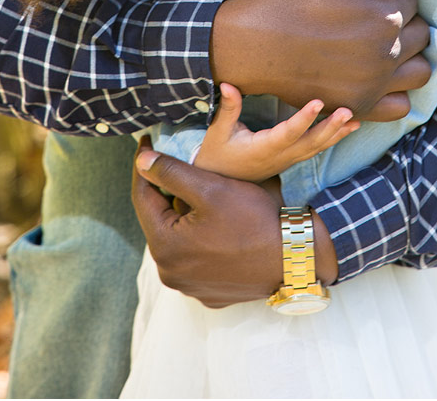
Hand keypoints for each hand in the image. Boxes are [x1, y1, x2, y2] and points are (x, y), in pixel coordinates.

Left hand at [132, 137, 337, 306]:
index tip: (146, 143)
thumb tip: (142, 161)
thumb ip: (171, 173)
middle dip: (165, 192)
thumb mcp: (210, 188)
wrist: (294, 256)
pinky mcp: (209, 292)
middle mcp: (170, 274)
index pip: (142, 197)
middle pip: (159, 221)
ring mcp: (190, 287)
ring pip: (177, 241)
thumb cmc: (253, 219)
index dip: (144, 166)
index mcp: (165, 247)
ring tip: (199, 193)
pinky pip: (195, 260)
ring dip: (183, 216)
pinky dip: (199, 240)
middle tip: (175, 164)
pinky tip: (216, 225)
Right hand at [195, 83, 358, 180]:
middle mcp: (279, 157)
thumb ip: (228, 108)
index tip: (318, 102)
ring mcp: (287, 160)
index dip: (303, 119)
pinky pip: (314, 149)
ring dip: (336, 134)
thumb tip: (227, 84)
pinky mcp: (290, 159)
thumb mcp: (218, 132)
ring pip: (316, 148)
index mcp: (262, 149)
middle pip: (309, 143)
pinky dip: (331, 140)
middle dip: (330, 128)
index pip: (287, 133)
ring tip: (356, 121)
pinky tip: (345, 129)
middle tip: (348, 112)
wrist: (219, 181)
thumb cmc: (218, 154)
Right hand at [210, 0, 431, 119]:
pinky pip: (401, 106)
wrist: (256, 43)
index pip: (412, 1)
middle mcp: (387, 54)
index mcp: (385, 17)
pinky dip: (397, 91)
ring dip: (410, 56)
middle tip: (375, 17)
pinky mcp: (360, 107)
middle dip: (405, 21)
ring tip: (385, 46)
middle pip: (421, 34)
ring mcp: (375, 85)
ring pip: (420, 71)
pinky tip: (379, 75)